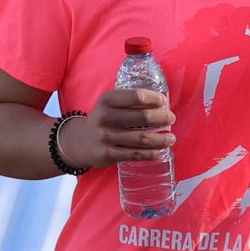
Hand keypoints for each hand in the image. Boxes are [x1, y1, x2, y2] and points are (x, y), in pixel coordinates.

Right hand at [60, 88, 175, 168]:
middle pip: (143, 117)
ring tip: (171, 138)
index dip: (154, 98)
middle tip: (170, 119)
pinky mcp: (108, 154)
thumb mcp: (108, 104)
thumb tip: (162, 103)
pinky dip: (152, 153)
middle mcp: (105, 117)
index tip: (163, 102)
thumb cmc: (102, 120)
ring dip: (161, 139)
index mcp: (107, 100)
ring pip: (142, 138)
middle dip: (162, 118)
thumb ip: (128, 101)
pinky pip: (136, 154)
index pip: (136, 96)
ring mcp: (106, 137)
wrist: (78, 142)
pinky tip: (160, 151)